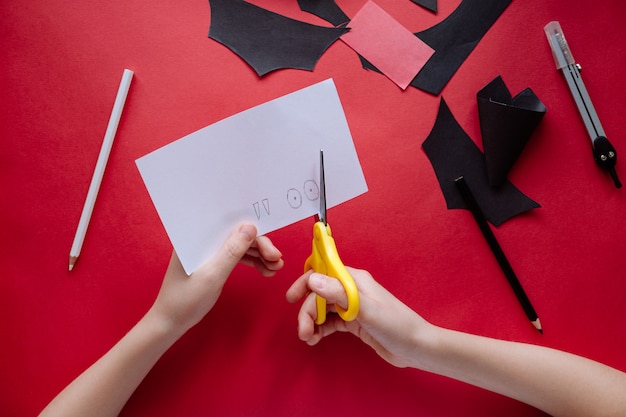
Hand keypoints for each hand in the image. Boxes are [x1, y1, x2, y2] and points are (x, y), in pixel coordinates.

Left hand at [150, 223, 283, 334]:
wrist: (170, 323)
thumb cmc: (185, 300)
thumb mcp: (212, 275)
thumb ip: (231, 251)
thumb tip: (250, 226)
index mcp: (195, 235)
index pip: (228, 224)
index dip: (253, 230)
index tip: (270, 246)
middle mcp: (202, 238)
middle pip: (237, 234)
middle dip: (260, 245)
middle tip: (277, 260)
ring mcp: (208, 249)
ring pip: (239, 245)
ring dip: (259, 254)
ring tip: (276, 268)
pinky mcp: (213, 260)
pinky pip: (236, 256)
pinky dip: (252, 261)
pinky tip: (266, 270)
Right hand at [286, 268, 431, 367]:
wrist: (416, 348)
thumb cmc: (396, 325)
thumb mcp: (367, 309)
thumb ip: (340, 294)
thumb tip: (313, 279)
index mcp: (355, 280)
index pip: (323, 273)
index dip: (305, 283)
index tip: (292, 298)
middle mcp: (351, 290)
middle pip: (319, 294)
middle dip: (307, 311)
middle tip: (303, 331)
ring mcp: (352, 306)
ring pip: (323, 309)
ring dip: (311, 321)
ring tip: (308, 338)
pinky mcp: (353, 322)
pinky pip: (329, 321)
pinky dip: (319, 329)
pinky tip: (315, 339)